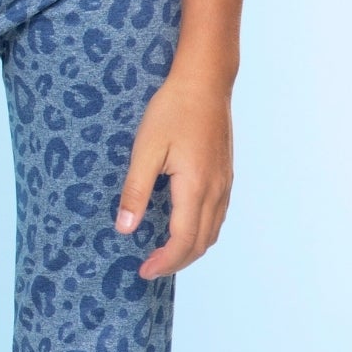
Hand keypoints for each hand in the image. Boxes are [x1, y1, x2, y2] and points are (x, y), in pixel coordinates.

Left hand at [114, 67, 233, 277]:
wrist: (205, 81)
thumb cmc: (173, 110)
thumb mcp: (146, 149)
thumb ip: (136, 191)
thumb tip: (125, 228)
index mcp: (195, 188)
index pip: (183, 241)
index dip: (164, 262)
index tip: (144, 271)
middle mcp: (216, 190)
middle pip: (202, 242)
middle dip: (177, 261)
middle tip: (151, 267)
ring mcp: (224, 182)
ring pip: (213, 230)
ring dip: (191, 249)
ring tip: (166, 253)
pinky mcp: (226, 173)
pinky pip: (218, 215)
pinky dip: (202, 231)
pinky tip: (186, 225)